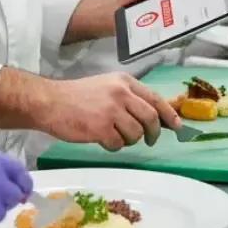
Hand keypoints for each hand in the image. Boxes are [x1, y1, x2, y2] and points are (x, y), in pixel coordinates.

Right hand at [43, 73, 181, 151]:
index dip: (169, 114)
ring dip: (128, 140)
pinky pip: (118, 144)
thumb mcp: (106, 87)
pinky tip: (102, 139)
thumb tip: (153, 115)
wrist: (50, 102)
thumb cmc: (76, 96)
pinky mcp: (102, 128)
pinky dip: (113, 146)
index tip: (177, 126)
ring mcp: (112, 111)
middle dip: (153, 133)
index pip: (155, 98)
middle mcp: (121, 93)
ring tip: (114, 135)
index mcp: (124, 82)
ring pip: (136, 134)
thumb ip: (128, 97)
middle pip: (151, 118)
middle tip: (149, 140)